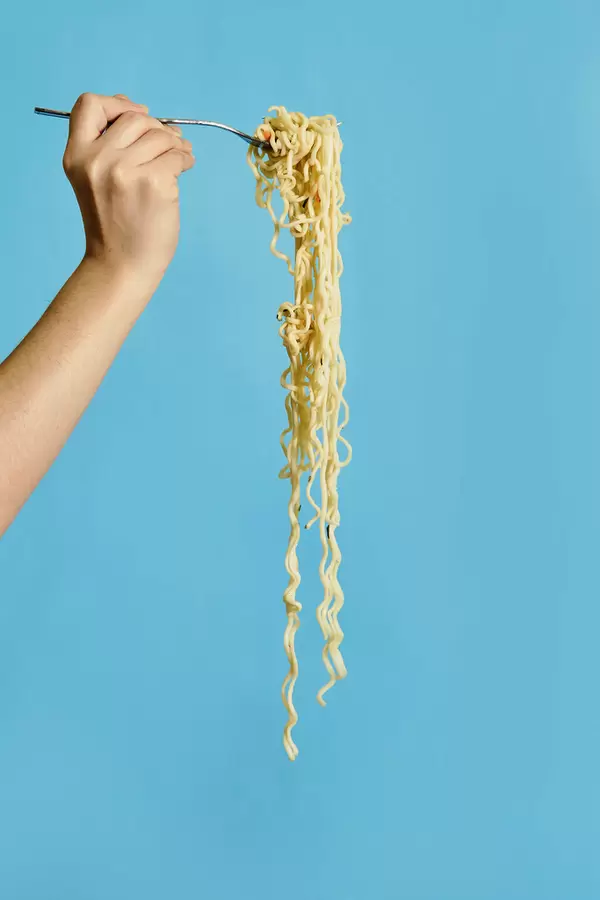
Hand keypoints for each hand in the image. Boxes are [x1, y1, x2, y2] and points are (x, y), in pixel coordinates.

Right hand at [62, 92, 194, 285]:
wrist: (121, 266)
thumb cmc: (115, 224)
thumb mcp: (95, 179)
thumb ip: (108, 145)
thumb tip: (136, 107)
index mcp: (76, 156)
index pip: (89, 104)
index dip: (117, 104)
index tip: (136, 115)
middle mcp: (97, 159)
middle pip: (134, 117)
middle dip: (157, 128)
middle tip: (169, 144)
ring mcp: (124, 171)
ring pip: (160, 135)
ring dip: (176, 144)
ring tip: (180, 158)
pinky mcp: (153, 182)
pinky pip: (176, 155)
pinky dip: (185, 159)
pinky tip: (184, 168)